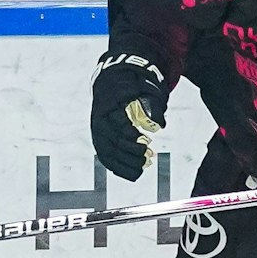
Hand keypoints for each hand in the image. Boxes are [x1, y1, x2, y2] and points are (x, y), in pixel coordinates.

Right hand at [90, 50, 167, 181]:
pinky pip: (107, 159)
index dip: (131, 135)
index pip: (117, 124)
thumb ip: (152, 105)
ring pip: (108, 154)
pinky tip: (136, 174)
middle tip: (149, 155)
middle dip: (131, 152)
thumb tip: (158, 126)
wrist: (111, 84)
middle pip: (112, 142)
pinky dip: (121, 169)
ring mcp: (98, 133)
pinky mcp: (100, 142)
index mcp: (108, 104)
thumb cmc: (131, 85)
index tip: (147, 140)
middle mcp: (99, 121)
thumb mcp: (144, 88)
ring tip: (145, 165)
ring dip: (127, 163)